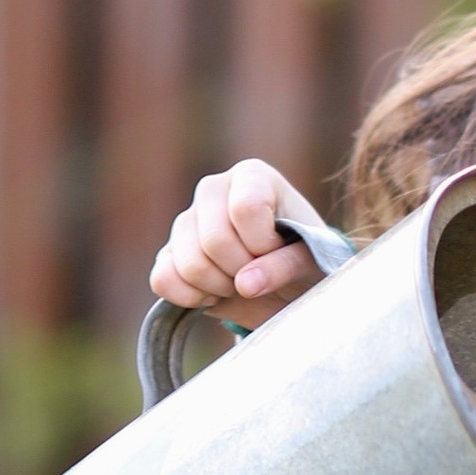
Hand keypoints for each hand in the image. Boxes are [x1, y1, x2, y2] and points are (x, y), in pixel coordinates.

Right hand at [149, 159, 322, 324]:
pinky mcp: (168, 253)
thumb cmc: (306, 260)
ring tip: (242, 283)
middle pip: (215, 240)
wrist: (289, 281)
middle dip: (243, 271)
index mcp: (252, 176)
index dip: (264, 244)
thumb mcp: (312, 261)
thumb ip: (286, 267)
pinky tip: (216, 293)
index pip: (245, 209)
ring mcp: (185, 221)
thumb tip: (245, 284)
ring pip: (189, 264)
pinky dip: (191, 297)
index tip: (279, 251)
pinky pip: (163, 280)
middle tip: (261, 273)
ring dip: (221, 287)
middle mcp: (212, 190)